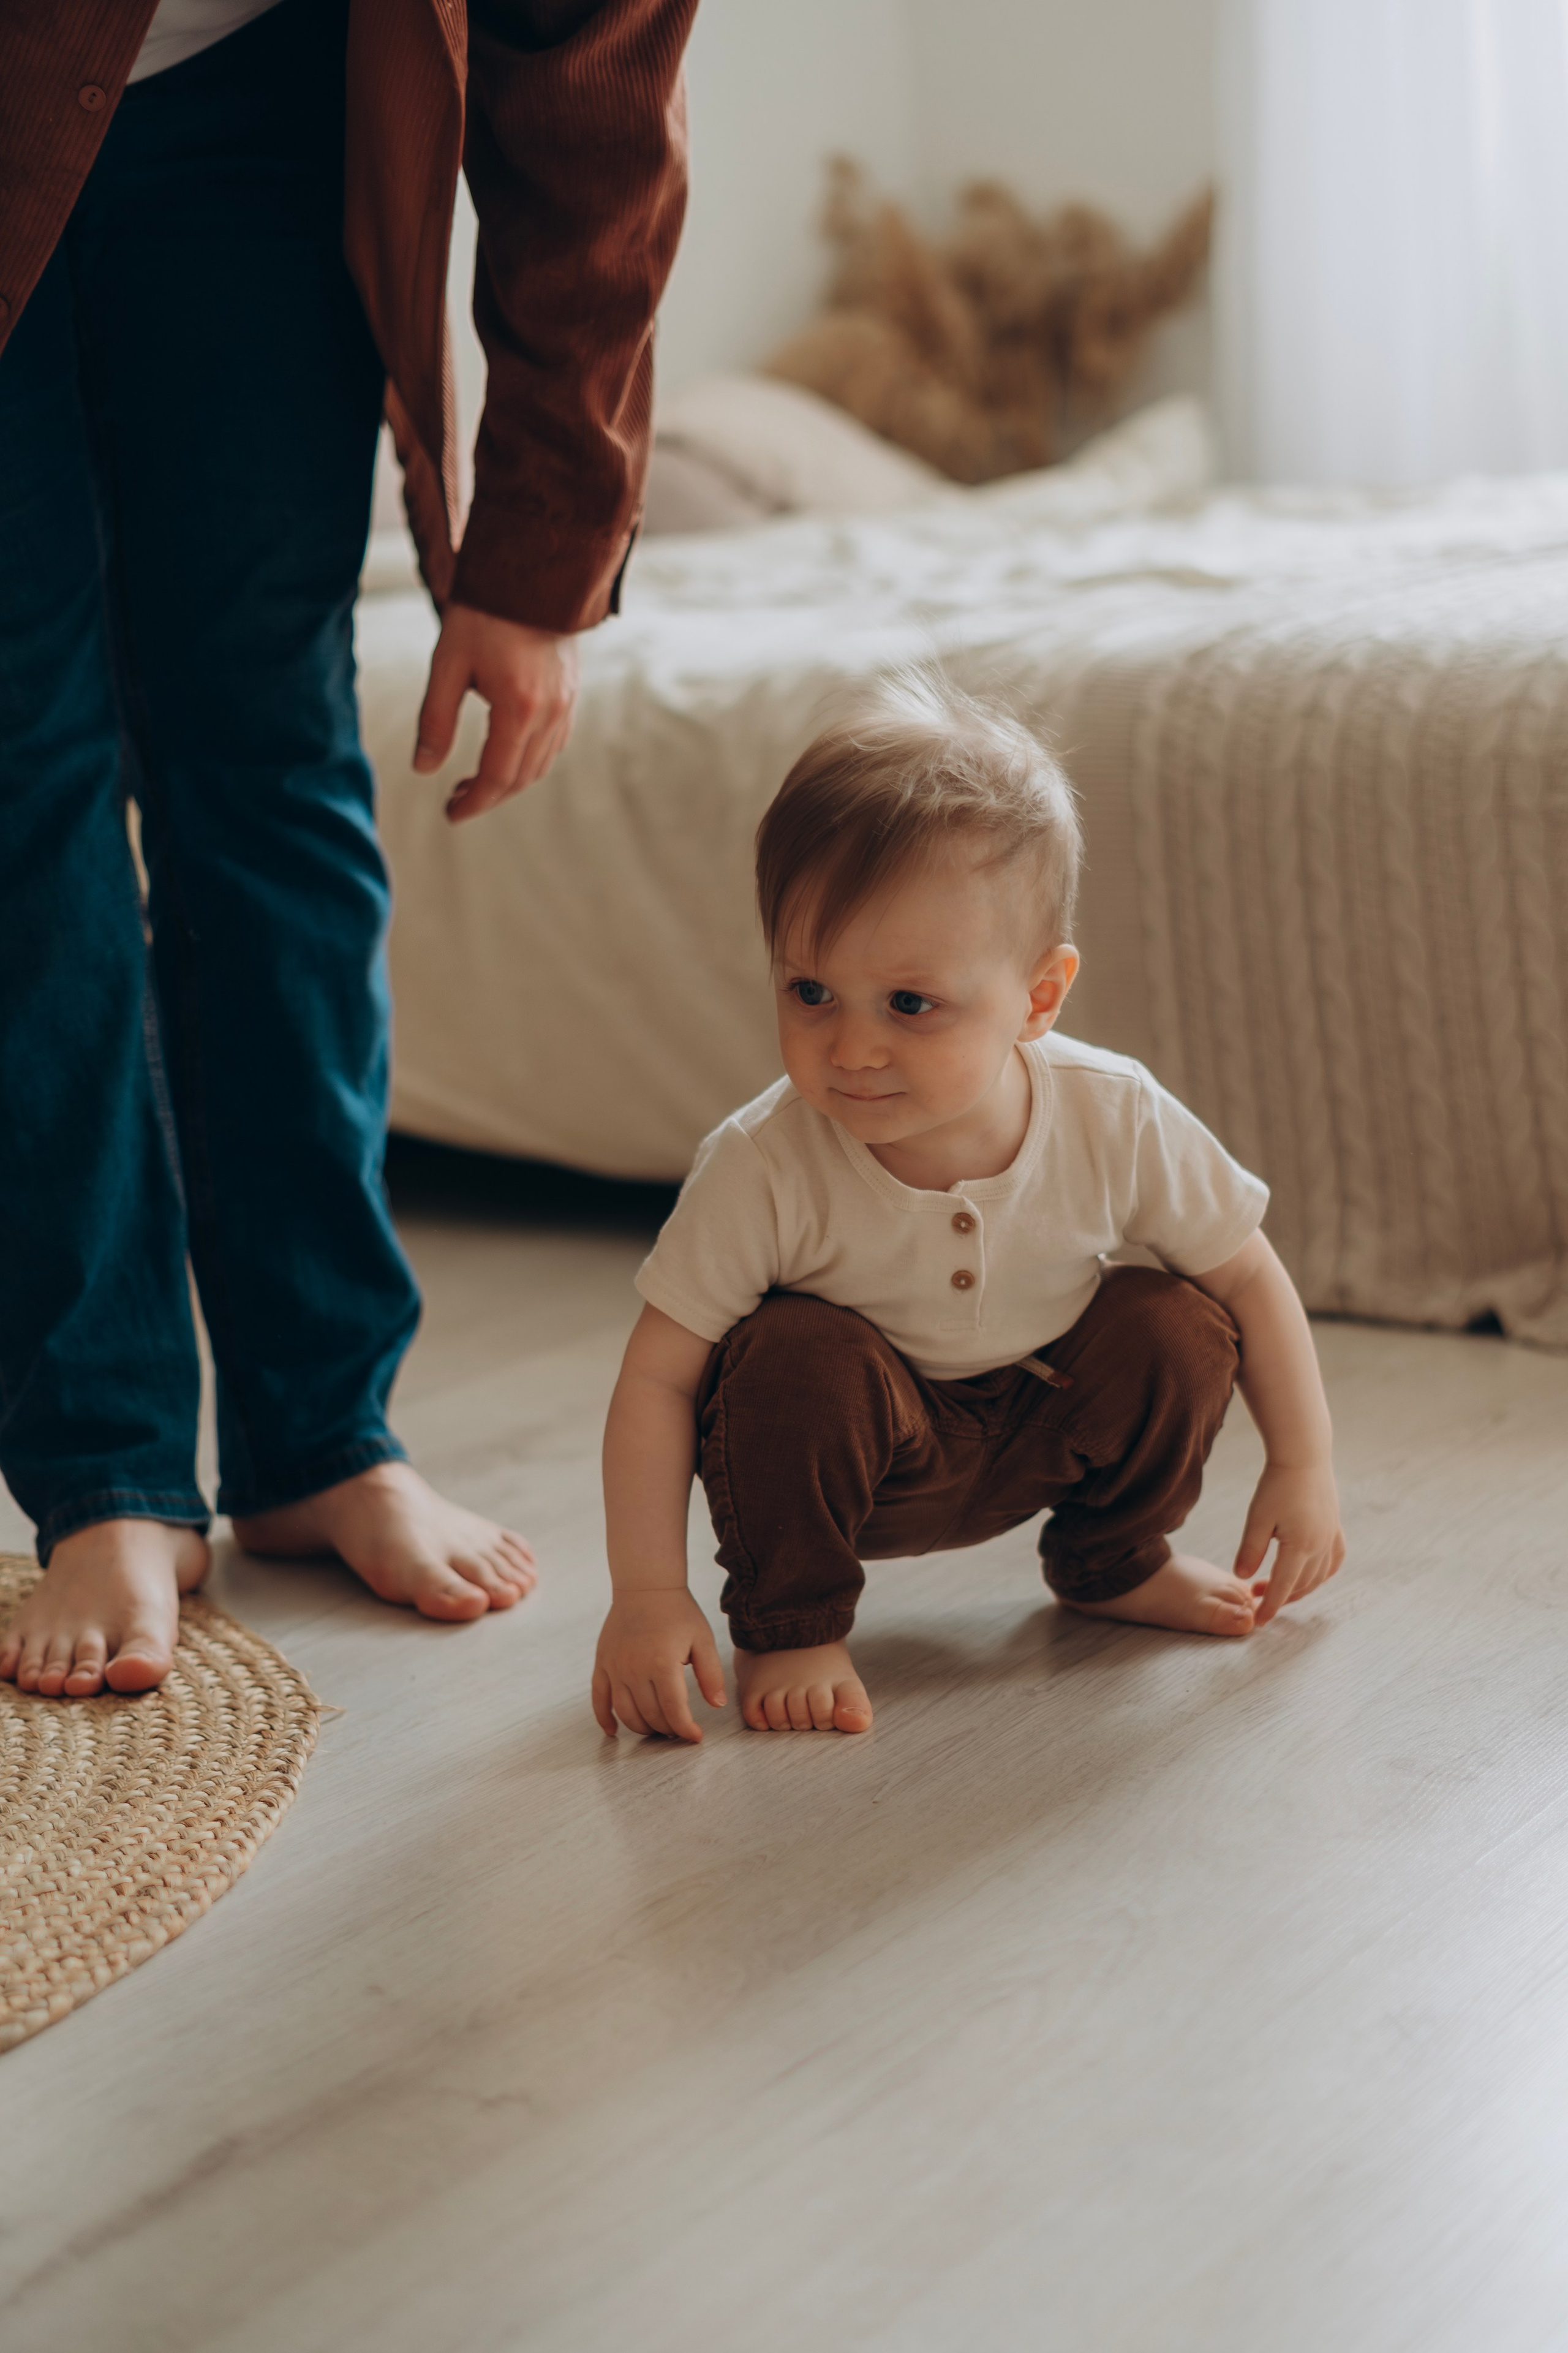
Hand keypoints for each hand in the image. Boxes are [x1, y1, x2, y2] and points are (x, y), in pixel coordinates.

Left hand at [413, 601, 579, 823]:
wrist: (530, 572)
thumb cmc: (482, 614)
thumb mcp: (447, 665)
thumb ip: (434, 720)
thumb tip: (423, 769)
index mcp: (519, 708)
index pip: (498, 776)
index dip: (473, 802)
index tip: (450, 814)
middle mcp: (550, 713)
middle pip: (521, 778)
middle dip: (489, 796)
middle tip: (455, 800)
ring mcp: (567, 705)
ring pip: (540, 765)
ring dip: (509, 782)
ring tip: (476, 781)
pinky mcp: (571, 695)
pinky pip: (554, 745)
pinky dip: (529, 761)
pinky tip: (505, 755)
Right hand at [592, 1589, 726, 1742]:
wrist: (645, 1586)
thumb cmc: (677, 1612)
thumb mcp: (703, 1639)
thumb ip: (711, 1674)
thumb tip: (716, 1705)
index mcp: (662, 1663)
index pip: (673, 1710)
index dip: (685, 1729)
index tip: (695, 1737)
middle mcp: (635, 1668)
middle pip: (650, 1715)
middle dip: (667, 1729)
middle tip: (679, 1731)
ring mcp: (615, 1667)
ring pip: (625, 1712)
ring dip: (642, 1728)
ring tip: (657, 1731)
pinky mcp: (603, 1664)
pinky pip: (599, 1698)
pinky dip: (604, 1719)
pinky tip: (613, 1731)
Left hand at [1234, 1462, 1345, 1625]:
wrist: (1304, 1455)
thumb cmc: (1277, 1484)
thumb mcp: (1257, 1517)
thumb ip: (1250, 1549)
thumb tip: (1243, 1577)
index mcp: (1301, 1547)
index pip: (1283, 1586)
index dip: (1271, 1606)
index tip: (1259, 1620)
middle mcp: (1321, 1546)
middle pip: (1302, 1585)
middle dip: (1282, 1597)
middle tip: (1258, 1598)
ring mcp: (1331, 1537)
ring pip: (1319, 1576)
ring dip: (1300, 1588)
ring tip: (1277, 1588)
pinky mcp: (1335, 1527)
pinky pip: (1334, 1560)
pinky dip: (1323, 1574)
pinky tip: (1312, 1576)